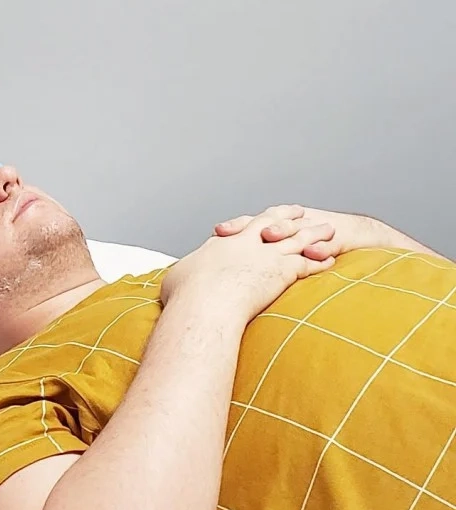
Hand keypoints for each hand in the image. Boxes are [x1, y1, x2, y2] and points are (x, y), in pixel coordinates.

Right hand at [161, 205, 336, 324]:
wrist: (203, 299)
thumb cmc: (187, 293)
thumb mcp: (178, 277)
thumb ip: (185, 274)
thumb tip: (178, 280)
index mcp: (225, 242)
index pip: (246, 226)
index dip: (259, 220)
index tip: (267, 215)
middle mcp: (247, 242)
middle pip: (273, 223)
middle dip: (287, 216)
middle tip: (299, 210)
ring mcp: (266, 254)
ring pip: (296, 238)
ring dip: (313, 233)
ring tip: (327, 229)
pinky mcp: (281, 271)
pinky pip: (307, 263)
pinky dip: (320, 260)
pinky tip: (331, 260)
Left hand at [214, 206, 376, 260]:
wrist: (357, 238)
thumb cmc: (313, 250)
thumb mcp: (284, 254)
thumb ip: (258, 262)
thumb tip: (226, 274)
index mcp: (276, 228)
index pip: (248, 226)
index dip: (232, 228)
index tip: (213, 234)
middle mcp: (292, 225)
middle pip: (265, 223)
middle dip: (246, 227)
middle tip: (227, 233)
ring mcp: (313, 231)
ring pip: (295, 230)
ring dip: (281, 231)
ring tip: (268, 236)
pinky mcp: (337, 240)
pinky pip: (329, 246)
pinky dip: (321, 249)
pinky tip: (314, 254)